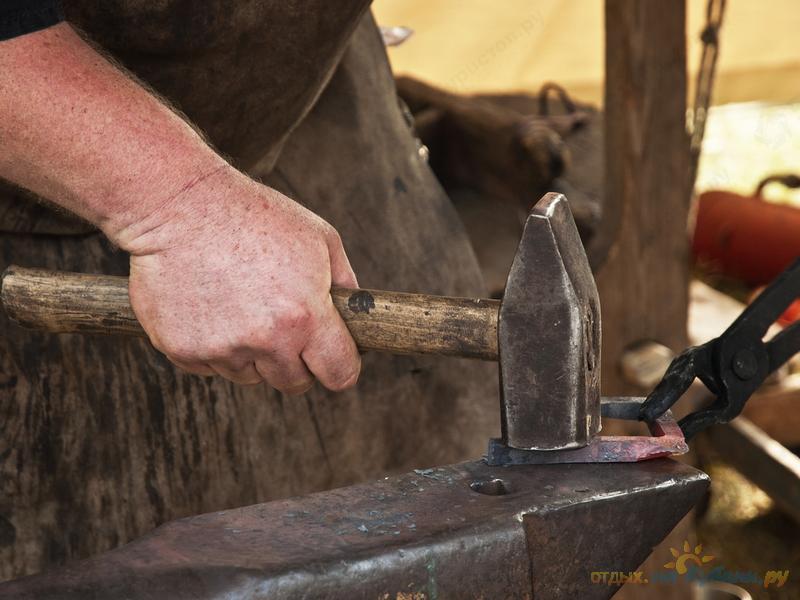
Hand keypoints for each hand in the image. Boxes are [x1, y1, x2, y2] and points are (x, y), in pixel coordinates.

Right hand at [116, 167, 360, 393]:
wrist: (181, 206)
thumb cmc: (255, 216)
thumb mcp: (320, 238)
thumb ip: (345, 283)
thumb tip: (355, 318)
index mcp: (305, 318)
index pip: (339, 375)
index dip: (341, 368)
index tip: (333, 359)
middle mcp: (265, 342)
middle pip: (294, 383)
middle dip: (295, 361)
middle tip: (283, 325)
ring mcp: (222, 350)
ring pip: (251, 376)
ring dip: (252, 353)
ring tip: (241, 304)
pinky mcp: (184, 351)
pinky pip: (212, 367)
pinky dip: (215, 346)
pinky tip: (213, 305)